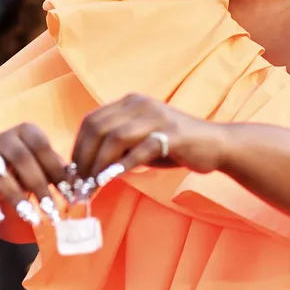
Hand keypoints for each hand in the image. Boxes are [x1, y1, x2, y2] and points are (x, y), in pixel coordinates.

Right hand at [0, 124, 67, 228]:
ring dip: (16, 198)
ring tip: (31, 218)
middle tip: (51, 210)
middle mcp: (5, 137)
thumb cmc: (34, 162)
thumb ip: (59, 171)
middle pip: (21, 159)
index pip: (42, 147)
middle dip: (38, 186)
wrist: (4, 159)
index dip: (55, 170)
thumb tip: (75, 187)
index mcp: (27, 130)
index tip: (68, 193)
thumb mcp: (47, 162)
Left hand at [72, 94, 228, 183]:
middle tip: (79, 184)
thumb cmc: (176, 145)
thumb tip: (87, 167)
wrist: (215, 144)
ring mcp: (157, 118)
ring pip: (115, 138)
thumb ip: (118, 146)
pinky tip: (112, 179)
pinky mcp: (172, 135)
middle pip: (98, 128)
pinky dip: (122, 166)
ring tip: (93, 186)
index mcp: (131, 103)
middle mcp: (141, 105)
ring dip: (99, 165)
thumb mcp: (142, 139)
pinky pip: (140, 150)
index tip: (74, 172)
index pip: (92, 120)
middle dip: (84, 158)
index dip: (77, 147)